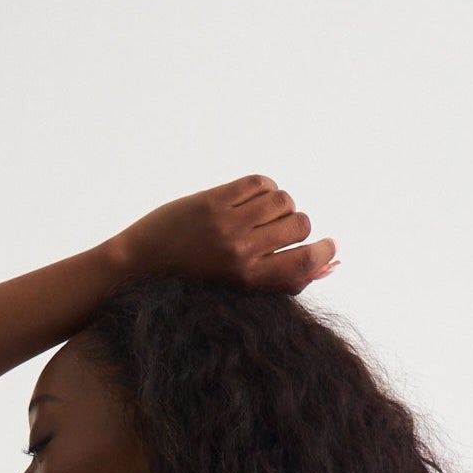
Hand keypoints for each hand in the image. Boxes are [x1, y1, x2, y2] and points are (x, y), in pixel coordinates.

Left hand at [114, 177, 336, 293]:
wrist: (141, 267)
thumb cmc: (195, 285)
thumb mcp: (240, 289)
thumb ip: (283, 279)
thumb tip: (330, 265)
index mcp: (250, 281)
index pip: (305, 262)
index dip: (324, 253)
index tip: (330, 247)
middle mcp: (242, 251)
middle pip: (299, 224)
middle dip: (298, 225)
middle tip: (280, 231)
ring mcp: (228, 222)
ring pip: (282, 199)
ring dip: (280, 204)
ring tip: (263, 214)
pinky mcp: (214, 199)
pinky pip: (259, 182)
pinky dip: (263, 188)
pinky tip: (252, 198)